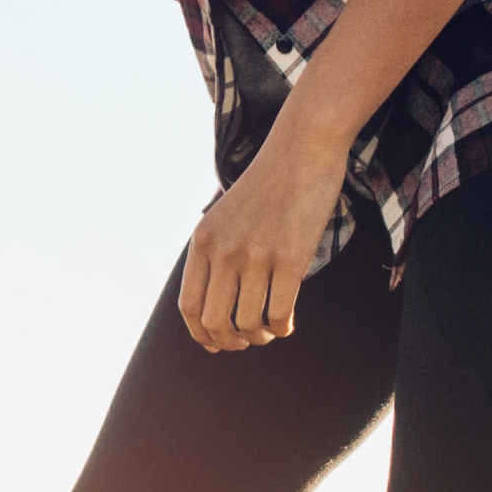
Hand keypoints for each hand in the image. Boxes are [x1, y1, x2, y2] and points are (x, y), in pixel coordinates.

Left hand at [178, 141, 352, 352]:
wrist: (302, 148)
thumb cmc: (269, 183)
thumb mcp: (226, 215)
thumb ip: (217, 251)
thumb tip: (217, 300)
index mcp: (203, 241)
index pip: (189, 306)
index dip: (200, 334)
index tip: (215, 344)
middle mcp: (223, 251)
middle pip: (216, 322)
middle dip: (231, 342)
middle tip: (247, 341)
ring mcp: (256, 255)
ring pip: (249, 323)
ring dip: (260, 336)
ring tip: (271, 330)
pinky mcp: (291, 259)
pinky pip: (279, 314)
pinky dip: (283, 328)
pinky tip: (288, 324)